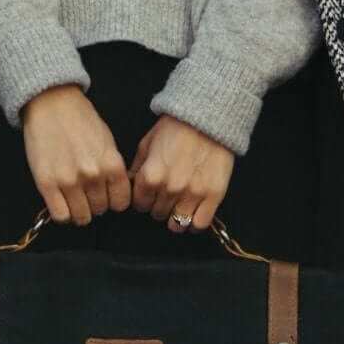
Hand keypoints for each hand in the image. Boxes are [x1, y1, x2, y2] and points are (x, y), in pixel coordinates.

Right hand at [20, 84, 131, 225]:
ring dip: (78, 211)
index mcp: (111, 164)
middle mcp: (92, 175)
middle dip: (94, 204)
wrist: (51, 103)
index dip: (113, 201)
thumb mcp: (108, 142)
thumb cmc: (80, 121)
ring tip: (73, 197)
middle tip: (85, 191)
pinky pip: (61, 216)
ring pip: (81, 217)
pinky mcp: (47, 184)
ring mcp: (69, 181)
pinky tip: (61, 202)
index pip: (120, 204)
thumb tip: (116, 193)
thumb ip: (113, 170)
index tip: (105, 195)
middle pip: (100, 210)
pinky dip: (62, 213)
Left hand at [128, 115, 234, 233]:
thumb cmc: (176, 128)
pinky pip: (199, 224)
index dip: (144, 200)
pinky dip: (194, 224)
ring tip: (179, 207)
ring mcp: (192, 194)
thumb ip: (137, 168)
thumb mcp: (147, 144)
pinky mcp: (212, 196)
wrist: (207, 119)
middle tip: (166, 196)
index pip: (140, 205)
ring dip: (176, 218)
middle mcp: (170, 189)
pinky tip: (193, 215)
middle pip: (158, 214)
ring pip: (177, 224)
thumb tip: (130, 186)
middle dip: (159, 206)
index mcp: (151, 176)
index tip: (150, 196)